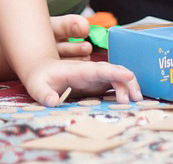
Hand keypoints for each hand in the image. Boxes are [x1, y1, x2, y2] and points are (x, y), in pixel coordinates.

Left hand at [22, 58, 142, 107]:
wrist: (41, 71)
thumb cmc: (39, 78)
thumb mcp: (37, 86)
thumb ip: (44, 94)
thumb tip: (53, 102)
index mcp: (78, 71)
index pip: (99, 69)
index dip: (115, 71)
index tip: (129, 75)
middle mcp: (90, 72)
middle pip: (114, 72)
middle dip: (128, 82)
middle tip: (135, 99)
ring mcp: (95, 77)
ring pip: (117, 77)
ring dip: (128, 86)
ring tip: (135, 101)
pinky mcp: (97, 84)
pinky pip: (114, 85)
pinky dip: (124, 91)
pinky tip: (129, 101)